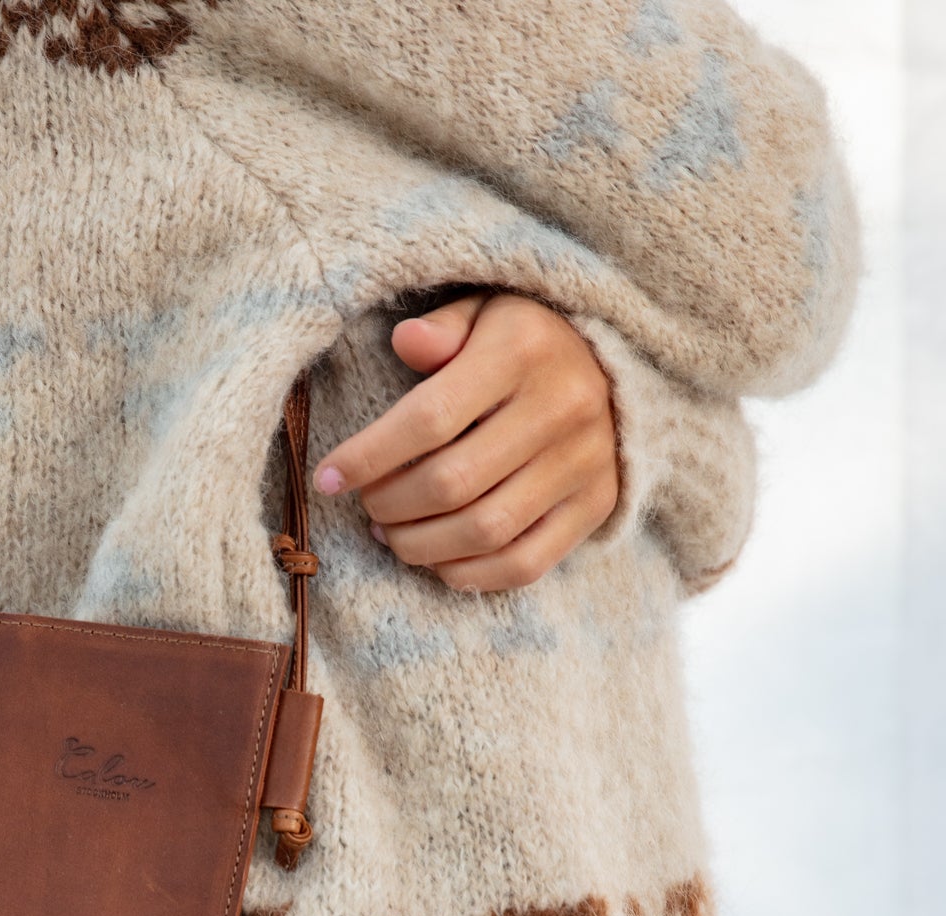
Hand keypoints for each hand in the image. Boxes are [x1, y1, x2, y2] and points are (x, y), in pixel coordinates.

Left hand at [313, 292, 619, 593]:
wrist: (617, 366)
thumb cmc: (524, 341)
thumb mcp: (483, 311)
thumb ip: (442, 329)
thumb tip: (404, 341)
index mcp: (521, 352)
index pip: (429, 418)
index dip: (368, 456)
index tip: (327, 478)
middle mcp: (561, 408)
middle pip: (452, 483)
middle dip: (391, 505)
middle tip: (368, 505)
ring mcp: (583, 464)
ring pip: (484, 531)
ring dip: (420, 545)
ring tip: (391, 534)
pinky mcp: (596, 506)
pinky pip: (524, 563)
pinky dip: (469, 574)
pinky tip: (437, 560)